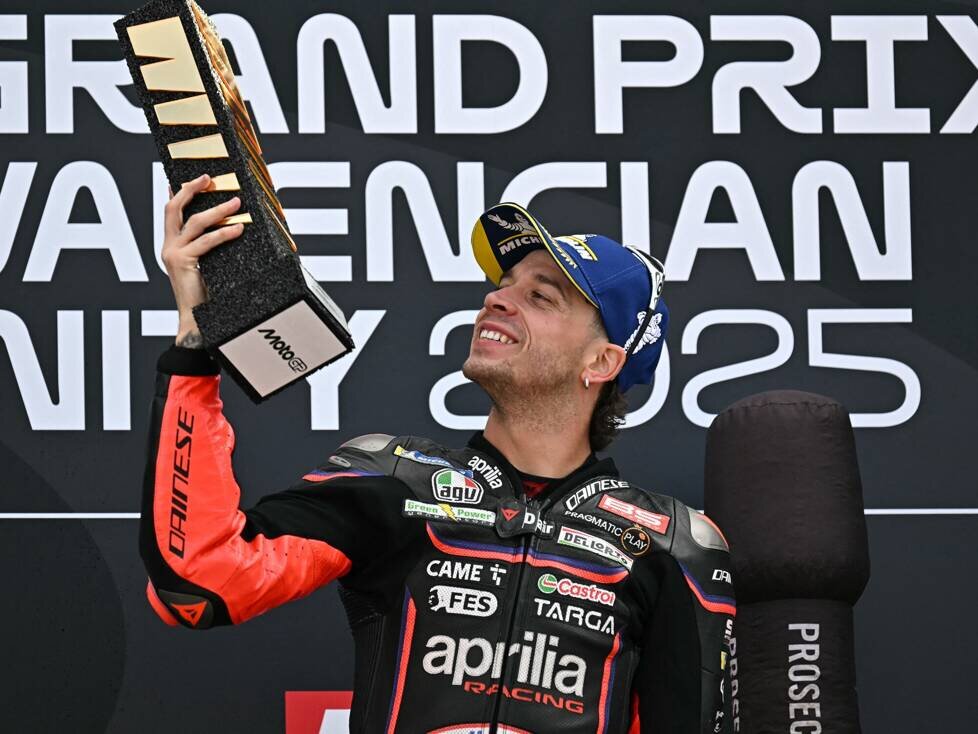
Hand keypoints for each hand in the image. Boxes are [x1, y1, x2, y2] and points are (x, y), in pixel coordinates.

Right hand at [161, 174, 244, 344]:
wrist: (195, 321)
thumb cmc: (205, 296)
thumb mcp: (205, 266)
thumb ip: (208, 248)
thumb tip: (228, 228)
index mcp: (171, 246)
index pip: (171, 212)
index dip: (179, 193)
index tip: (192, 178)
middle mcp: (168, 247)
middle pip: (175, 208)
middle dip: (191, 189)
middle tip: (209, 178)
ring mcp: (174, 254)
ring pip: (195, 222)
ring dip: (218, 210)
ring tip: (236, 203)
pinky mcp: (183, 262)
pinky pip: (207, 242)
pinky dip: (225, 233)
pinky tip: (238, 229)